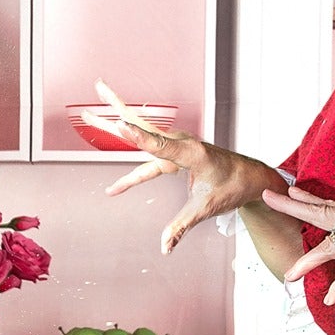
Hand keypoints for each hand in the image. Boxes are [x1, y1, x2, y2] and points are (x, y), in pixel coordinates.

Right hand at [91, 79, 280, 254]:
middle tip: (98, 87)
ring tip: (87, 115)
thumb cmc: (231, 187)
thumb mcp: (206, 209)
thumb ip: (182, 226)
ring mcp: (174, 146)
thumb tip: (165, 247)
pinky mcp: (171, 154)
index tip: (119, 125)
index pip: (159, 145)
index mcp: (193, 153)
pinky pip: (145, 156)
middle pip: (142, 126)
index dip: (138, 137)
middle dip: (117, 108)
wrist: (248, 177)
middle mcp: (181, 143)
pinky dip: (127, 160)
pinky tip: (114, 189)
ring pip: (139, 134)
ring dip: (113, 122)